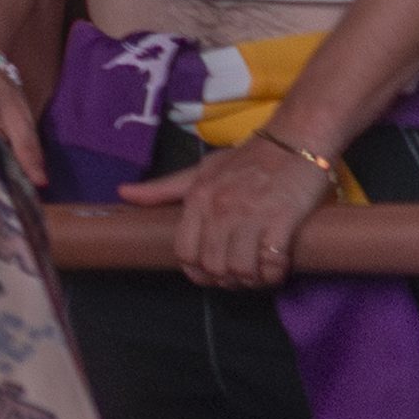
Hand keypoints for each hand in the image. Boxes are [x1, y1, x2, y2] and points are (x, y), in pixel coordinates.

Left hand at [134, 126, 343, 288]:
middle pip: (212, 266)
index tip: (211, 273)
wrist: (295, 139)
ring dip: (250, 280)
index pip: (184, 252)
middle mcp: (219, 209)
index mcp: (197, 198)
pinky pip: (271, 263)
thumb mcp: (202, 170)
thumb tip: (123, 193)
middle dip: (225, 280)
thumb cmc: (248, 157)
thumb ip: (165, 187)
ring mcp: (250, 215)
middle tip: (239, 276)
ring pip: (240, 269)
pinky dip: (273, 274)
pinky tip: (277, 268)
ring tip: (258, 273)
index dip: (196, 271)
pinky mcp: (282, 220)